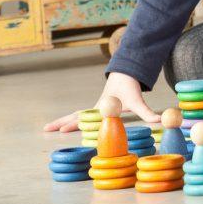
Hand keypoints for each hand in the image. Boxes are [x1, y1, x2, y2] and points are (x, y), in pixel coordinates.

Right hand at [43, 72, 160, 131]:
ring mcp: (95, 107)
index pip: (85, 117)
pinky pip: (81, 115)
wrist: (126, 72)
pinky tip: (64, 125)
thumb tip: (158, 121)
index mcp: (101, 106)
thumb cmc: (129, 86)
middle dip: (61, 122)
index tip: (62, 131)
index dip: (74, 124)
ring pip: (76, 115)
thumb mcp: (137, 100)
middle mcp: (95, 107)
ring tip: (47, 128)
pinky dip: (72, 120)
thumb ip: (146, 112)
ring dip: (63, 121)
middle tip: (45, 129)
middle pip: (75, 116)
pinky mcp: (97, 108)